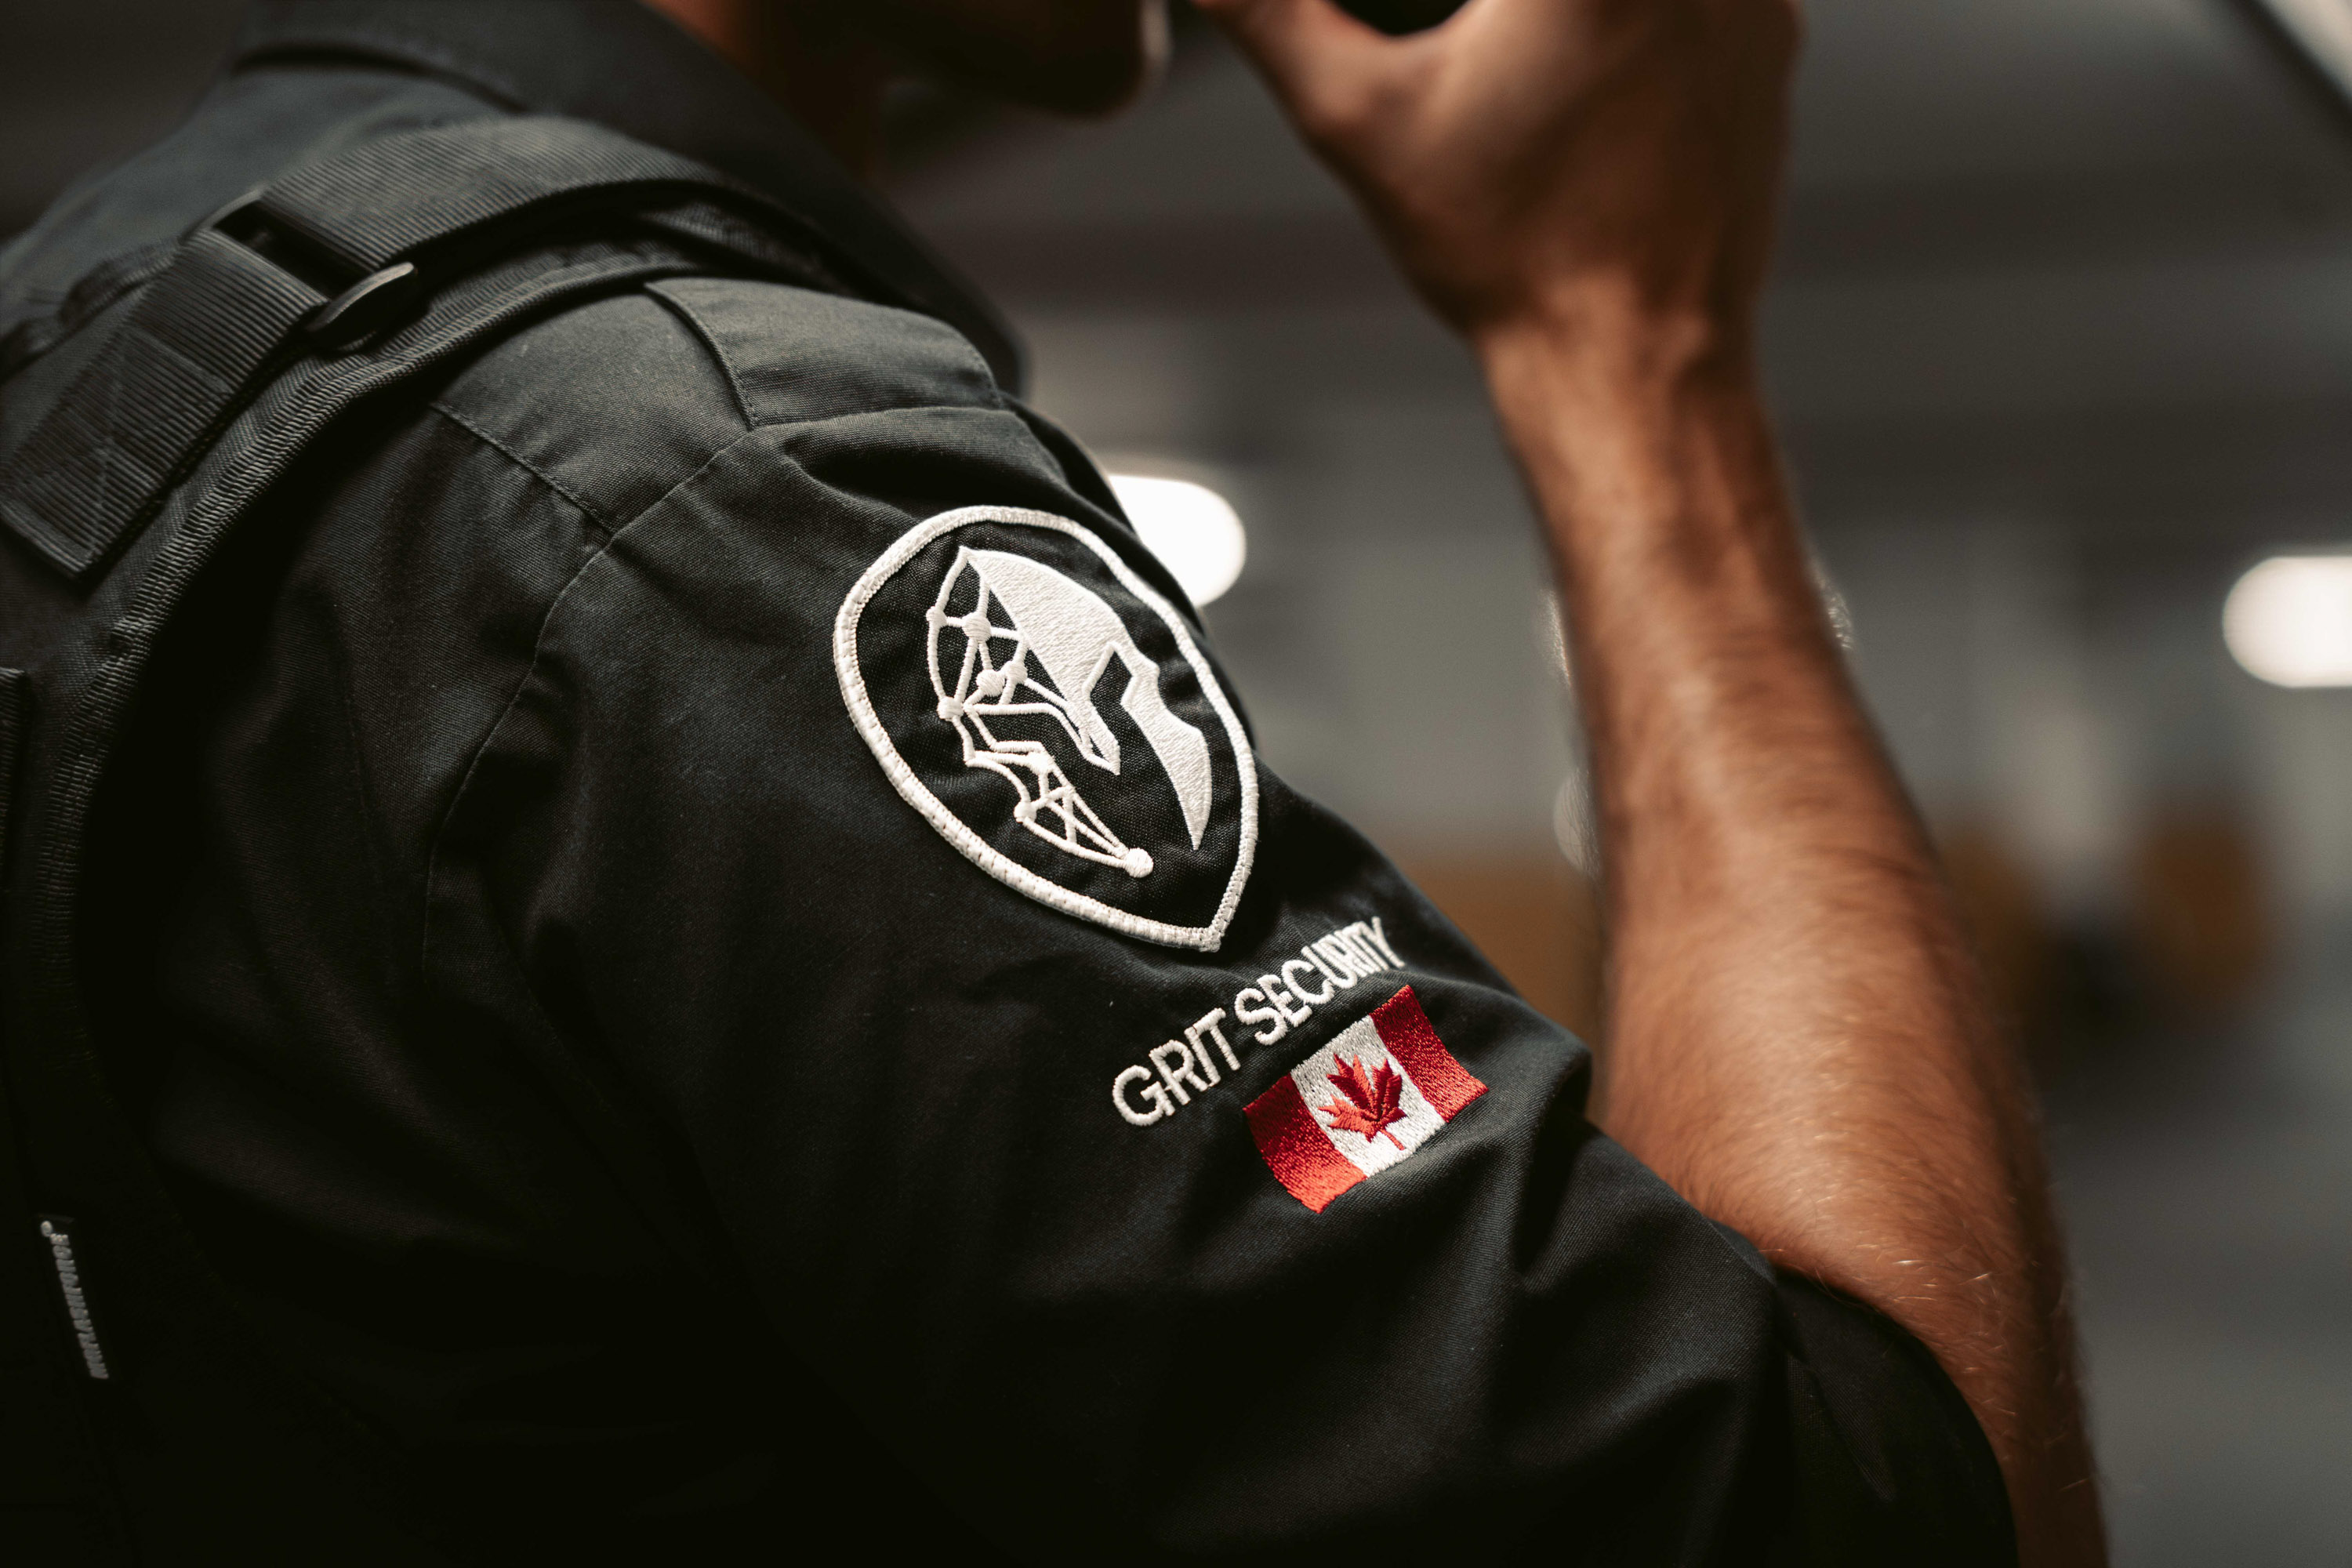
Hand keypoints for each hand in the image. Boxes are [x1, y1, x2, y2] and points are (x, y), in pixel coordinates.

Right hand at [1194, 0, 1799, 349]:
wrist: (1631, 357)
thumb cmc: (1510, 255)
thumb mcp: (1356, 119)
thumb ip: (1268, 13)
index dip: (1455, 3)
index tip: (1448, 31)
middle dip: (1503, 13)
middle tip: (1480, 55)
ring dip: (1572, 15)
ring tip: (1525, 70)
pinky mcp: (1773, 39)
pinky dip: (1640, 13)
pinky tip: (1583, 82)